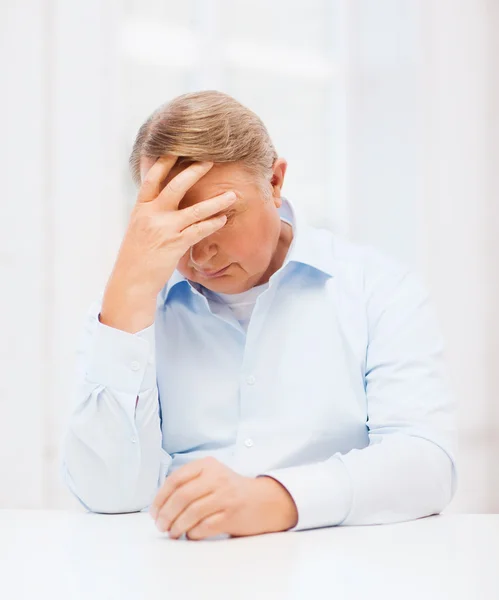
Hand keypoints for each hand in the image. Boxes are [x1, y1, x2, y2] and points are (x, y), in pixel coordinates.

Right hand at [100, 156, 236, 331]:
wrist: (131, 280)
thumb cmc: (136, 257)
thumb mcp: (138, 229)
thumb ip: (151, 213)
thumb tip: (164, 202)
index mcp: (140, 208)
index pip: (152, 178)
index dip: (164, 162)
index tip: (176, 148)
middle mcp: (152, 214)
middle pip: (176, 185)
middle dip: (194, 171)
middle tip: (210, 161)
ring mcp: (164, 229)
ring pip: (196, 209)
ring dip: (217, 201)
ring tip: (232, 195)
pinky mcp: (176, 244)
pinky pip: (200, 230)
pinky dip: (213, 224)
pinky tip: (223, 220)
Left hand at [150, 457, 297, 539]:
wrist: (265, 500)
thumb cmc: (231, 490)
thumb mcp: (212, 476)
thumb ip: (190, 483)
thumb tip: (160, 504)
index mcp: (207, 465)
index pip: (176, 479)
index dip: (160, 497)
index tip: (154, 511)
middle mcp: (217, 477)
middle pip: (182, 496)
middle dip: (166, 514)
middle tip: (160, 525)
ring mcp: (225, 496)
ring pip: (191, 512)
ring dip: (177, 526)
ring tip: (173, 532)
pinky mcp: (232, 515)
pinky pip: (204, 526)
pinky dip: (192, 533)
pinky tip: (190, 534)